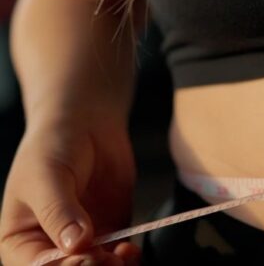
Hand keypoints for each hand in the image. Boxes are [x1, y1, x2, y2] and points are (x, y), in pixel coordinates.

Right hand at [0, 118, 140, 264]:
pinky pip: (120, 258)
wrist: (85, 125)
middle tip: (106, 257)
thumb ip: (60, 211)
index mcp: (20, 241)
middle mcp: (51, 247)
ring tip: (121, 255)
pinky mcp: (111, 233)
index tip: (83, 257)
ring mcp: (83, 243)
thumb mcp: (46, 177)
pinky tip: (129, 250)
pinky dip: (128, 261)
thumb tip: (76, 245)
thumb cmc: (52, 147)